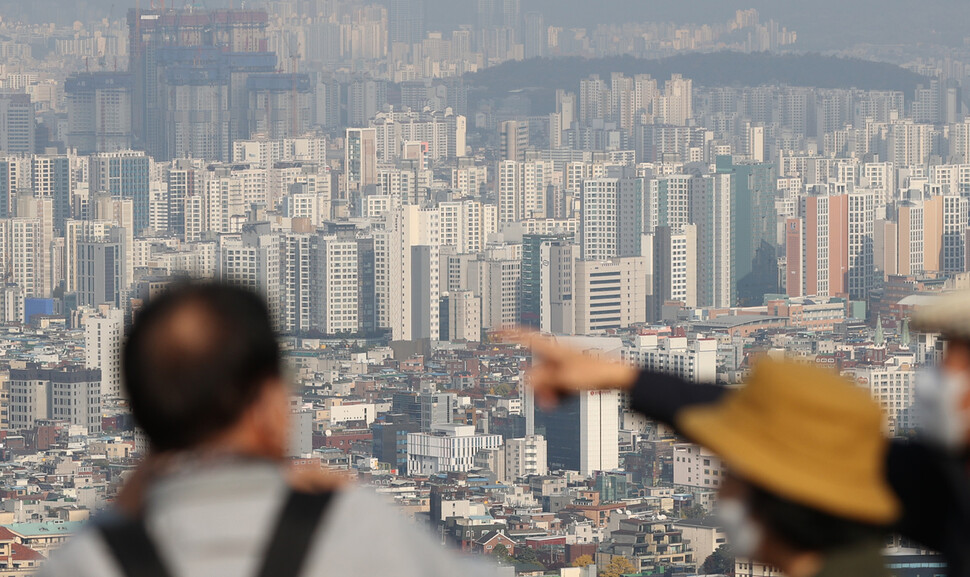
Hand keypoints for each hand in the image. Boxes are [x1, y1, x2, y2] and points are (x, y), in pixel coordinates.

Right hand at [504, 329, 638, 408]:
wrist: (617, 376)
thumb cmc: (596, 372)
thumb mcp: (564, 379)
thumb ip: (543, 380)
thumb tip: (529, 381)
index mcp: (553, 347)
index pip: (525, 337)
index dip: (509, 333)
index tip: (495, 329)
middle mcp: (556, 353)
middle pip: (534, 368)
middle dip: (536, 386)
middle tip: (545, 399)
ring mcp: (563, 363)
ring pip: (544, 378)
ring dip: (547, 392)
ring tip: (556, 402)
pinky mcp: (570, 373)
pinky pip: (555, 383)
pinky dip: (556, 392)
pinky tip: (563, 399)